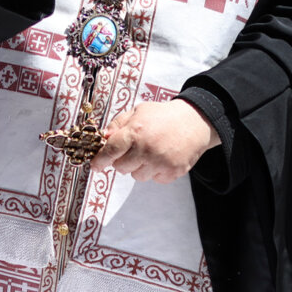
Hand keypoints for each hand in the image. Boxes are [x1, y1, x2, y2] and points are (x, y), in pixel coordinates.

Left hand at [90, 100, 220, 183]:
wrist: (195, 122)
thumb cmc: (163, 116)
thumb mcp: (138, 111)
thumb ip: (119, 124)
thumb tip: (104, 138)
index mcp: (135, 132)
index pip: (110, 152)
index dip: (100, 160)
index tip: (96, 165)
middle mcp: (146, 149)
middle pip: (121, 168)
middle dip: (123, 161)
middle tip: (133, 150)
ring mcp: (160, 163)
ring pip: (137, 176)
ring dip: (139, 167)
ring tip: (150, 152)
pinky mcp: (172, 172)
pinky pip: (154, 179)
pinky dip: (155, 171)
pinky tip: (162, 157)